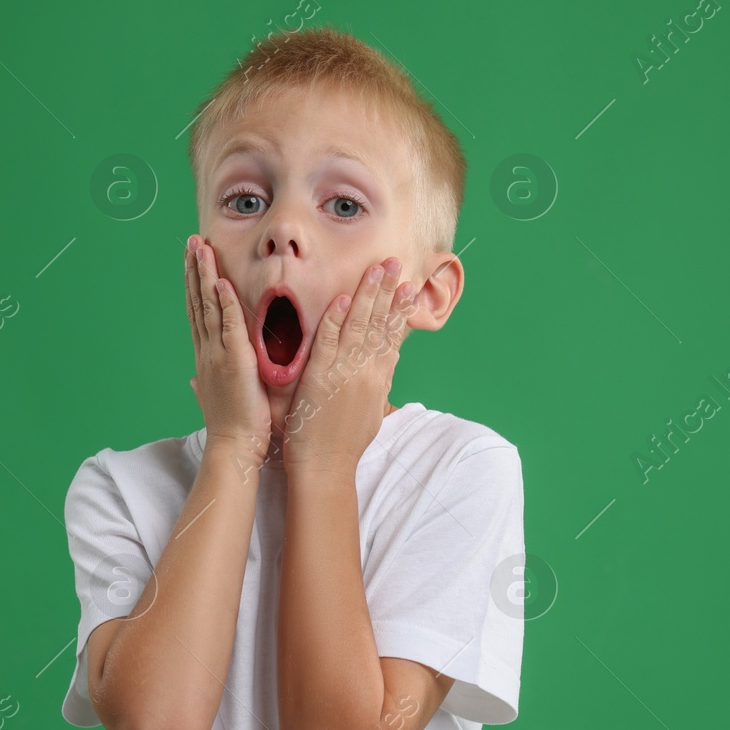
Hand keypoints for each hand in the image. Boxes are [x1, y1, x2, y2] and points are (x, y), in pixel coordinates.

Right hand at [185, 235, 269, 467]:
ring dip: (203, 275)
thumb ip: (204, 384)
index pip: (197, 313)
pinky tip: (220, 281)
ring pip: (207, 307)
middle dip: (193, 269)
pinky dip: (223, 303)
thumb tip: (191, 380)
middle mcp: (206, 351)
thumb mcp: (216, 399)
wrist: (234, 447)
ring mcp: (217, 354)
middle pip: (196, 302)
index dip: (193, 285)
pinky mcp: (234, 361)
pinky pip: (228, 326)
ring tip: (200, 248)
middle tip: (190, 242)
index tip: (191, 261)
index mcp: (205, 357)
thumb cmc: (231, 426)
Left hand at [280, 257, 415, 474]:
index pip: (392, 336)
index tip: (408, 286)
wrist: (326, 466)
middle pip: (380, 324)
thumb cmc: (344, 443)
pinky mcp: (321, 376)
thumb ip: (380, 384)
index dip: (400, 309)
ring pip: (358, 326)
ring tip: (376, 269)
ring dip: (367, 295)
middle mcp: (367, 372)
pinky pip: (328, 341)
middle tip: (395, 263)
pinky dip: (335, 319)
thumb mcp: (372, 411)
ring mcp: (345, 372)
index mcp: (379, 379)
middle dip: (388, 291)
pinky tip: (341, 299)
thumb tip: (390, 364)